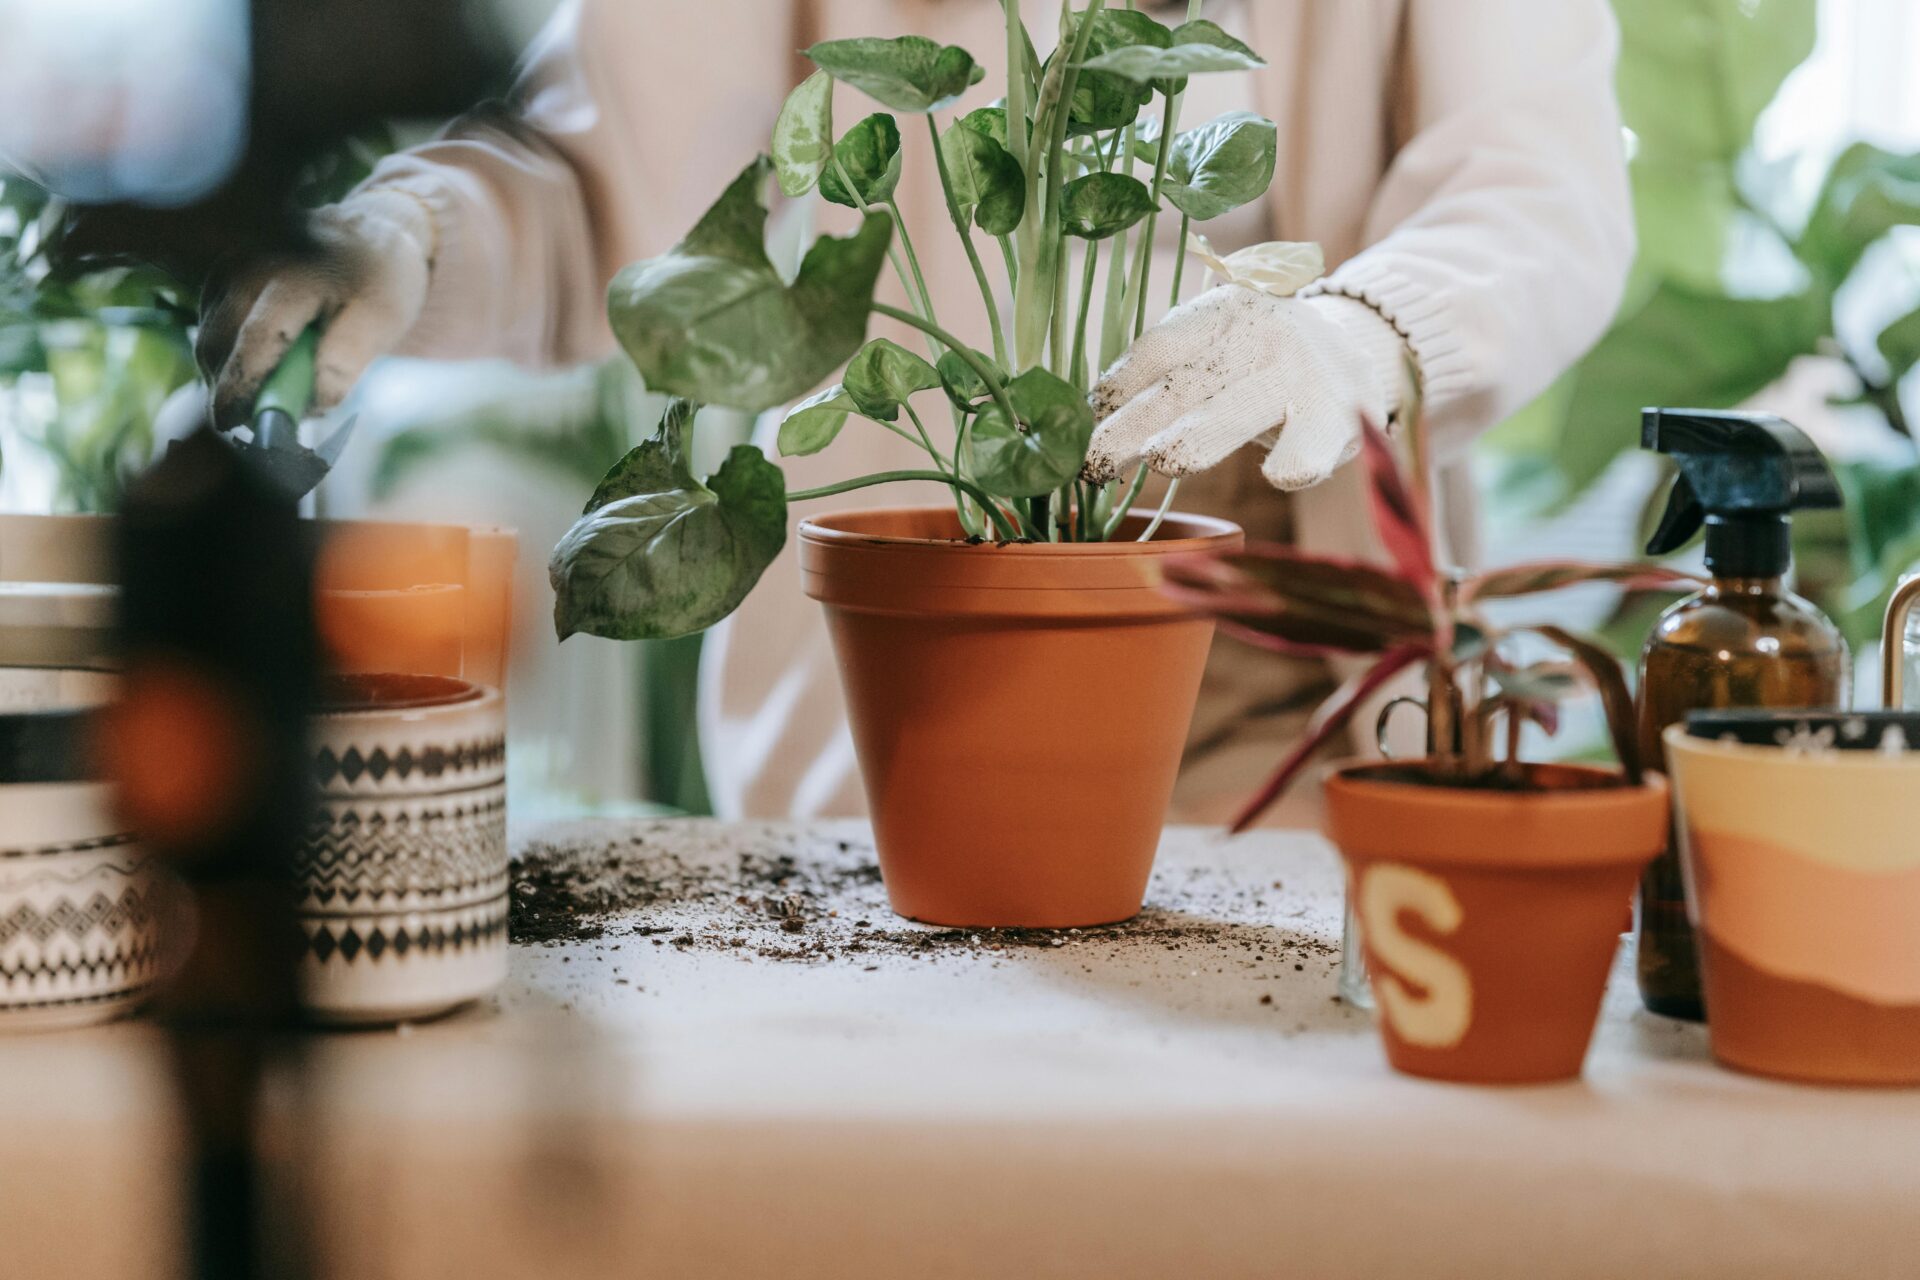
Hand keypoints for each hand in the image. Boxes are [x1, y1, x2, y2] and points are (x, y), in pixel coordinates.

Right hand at [195, 189, 435, 429]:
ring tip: (251, 402)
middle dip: (224, 388)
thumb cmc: (379, 283)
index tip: (233, 425)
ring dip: (221, 373)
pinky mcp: (222, 270)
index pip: (258, 339)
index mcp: (296, 274)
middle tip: (241, 426)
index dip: (242, 387)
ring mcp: (232, 262)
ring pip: (208, 332)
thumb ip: (347, 360)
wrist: (372, 234)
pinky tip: (248, 373)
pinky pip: (209, 320)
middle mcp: (252, 262)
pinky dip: (223, 353)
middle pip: (220, 338)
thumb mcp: (382, 322)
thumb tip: (312, 405)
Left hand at [1083, 286, 1404, 490]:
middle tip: (1095, 462)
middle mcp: (1258, 336)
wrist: (1355, 348)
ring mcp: (1299, 374)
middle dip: (1135, 427)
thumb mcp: (1214, 352)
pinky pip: (1316, 440)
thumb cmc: (1259, 363)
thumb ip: (1164, 376)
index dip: (1116, 391)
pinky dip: (1300, 457)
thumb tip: (1089, 416)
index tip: (1078, 432)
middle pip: (1185, 386)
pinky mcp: (1338, 415)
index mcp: (1217, 315)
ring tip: (1164, 460)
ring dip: (1202, 435)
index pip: (1156, 352)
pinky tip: (1281, 475)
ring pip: (1243, 410)